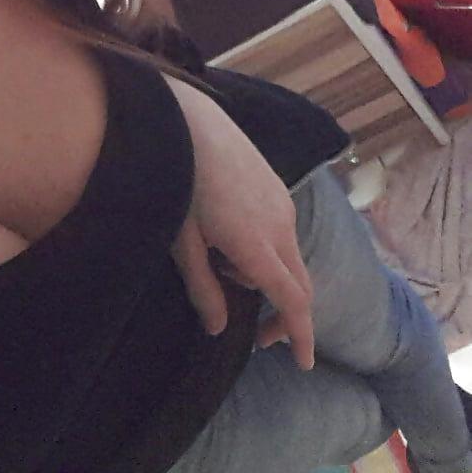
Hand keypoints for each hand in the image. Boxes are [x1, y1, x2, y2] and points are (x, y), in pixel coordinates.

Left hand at [164, 77, 315, 370]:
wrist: (187, 119)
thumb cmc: (178, 179)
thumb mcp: (182, 241)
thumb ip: (203, 288)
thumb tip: (219, 328)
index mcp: (258, 245)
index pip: (293, 301)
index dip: (300, 335)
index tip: (303, 363)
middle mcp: (281, 225)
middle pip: (300, 283)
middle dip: (285, 314)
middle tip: (259, 336)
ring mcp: (282, 202)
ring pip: (290, 256)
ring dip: (269, 278)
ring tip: (222, 267)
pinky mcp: (277, 185)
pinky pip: (283, 230)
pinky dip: (267, 251)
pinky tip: (230, 237)